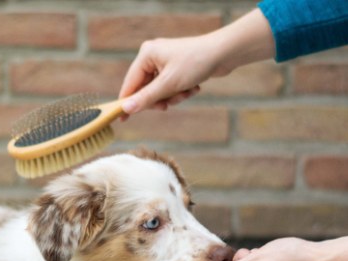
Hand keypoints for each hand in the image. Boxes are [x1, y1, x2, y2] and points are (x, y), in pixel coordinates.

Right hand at [119, 9, 275, 115]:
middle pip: (145, 89)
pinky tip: (194, 87)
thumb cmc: (196, 63)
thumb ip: (146, 98)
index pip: (130, 83)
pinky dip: (181, 92)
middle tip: (167, 105)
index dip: (127, 102)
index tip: (122, 120)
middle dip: (160, 99)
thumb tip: (126, 109)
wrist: (225, 53)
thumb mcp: (168, 84)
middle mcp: (153, 56)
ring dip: (173, 97)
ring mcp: (165, 62)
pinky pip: (171, 87)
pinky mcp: (176, 68)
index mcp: (146, 55)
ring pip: (160, 91)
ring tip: (187, 92)